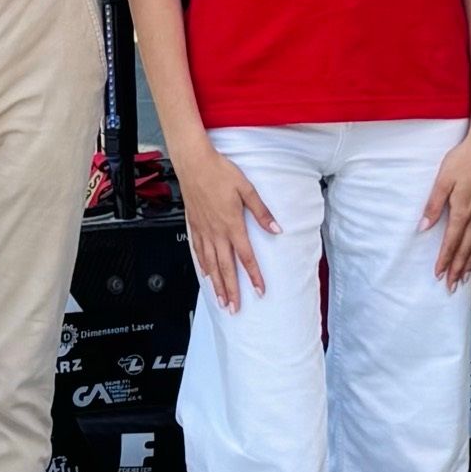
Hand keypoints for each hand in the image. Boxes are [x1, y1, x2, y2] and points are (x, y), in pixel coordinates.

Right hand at [176, 140, 276, 312]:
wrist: (194, 163)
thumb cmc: (220, 172)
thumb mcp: (247, 189)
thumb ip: (262, 212)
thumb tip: (276, 229)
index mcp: (232, 224)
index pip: (246, 257)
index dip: (254, 276)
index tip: (259, 291)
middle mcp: (217, 232)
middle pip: (225, 268)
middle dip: (232, 290)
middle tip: (235, 308)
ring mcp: (204, 230)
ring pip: (210, 264)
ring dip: (217, 284)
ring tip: (221, 300)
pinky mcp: (194, 226)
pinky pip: (198, 251)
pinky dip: (203, 266)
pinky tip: (206, 274)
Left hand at [423, 121, 470, 287]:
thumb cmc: (465, 159)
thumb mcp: (442, 180)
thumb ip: (433, 205)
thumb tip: (423, 226)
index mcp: (462, 210)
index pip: (451, 242)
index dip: (445, 260)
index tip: (438, 273)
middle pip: (466, 249)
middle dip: (458, 269)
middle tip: (451, 285)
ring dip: (470, 262)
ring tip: (464, 277)